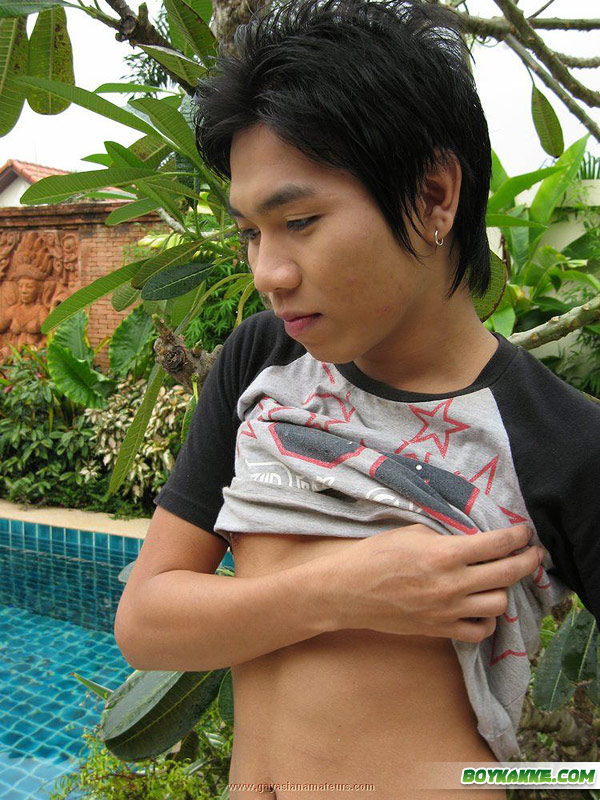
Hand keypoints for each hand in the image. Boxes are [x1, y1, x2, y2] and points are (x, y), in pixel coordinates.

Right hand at [324, 523, 542, 642]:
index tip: (524, 533)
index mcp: (445, 554)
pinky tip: (479, 607)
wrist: (349, 591)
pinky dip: (486, 620)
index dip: (517, 536)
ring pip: (499, 605)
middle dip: (527, 561)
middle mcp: (452, 584)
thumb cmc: (376, 555)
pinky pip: (479, 631)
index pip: (497, 544)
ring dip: (503, 590)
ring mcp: (448, 611)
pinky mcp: (440, 629)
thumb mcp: (413, 533)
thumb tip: (475, 539)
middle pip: (507, 574)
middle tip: (532, 554)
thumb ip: (447, 537)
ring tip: (499, 580)